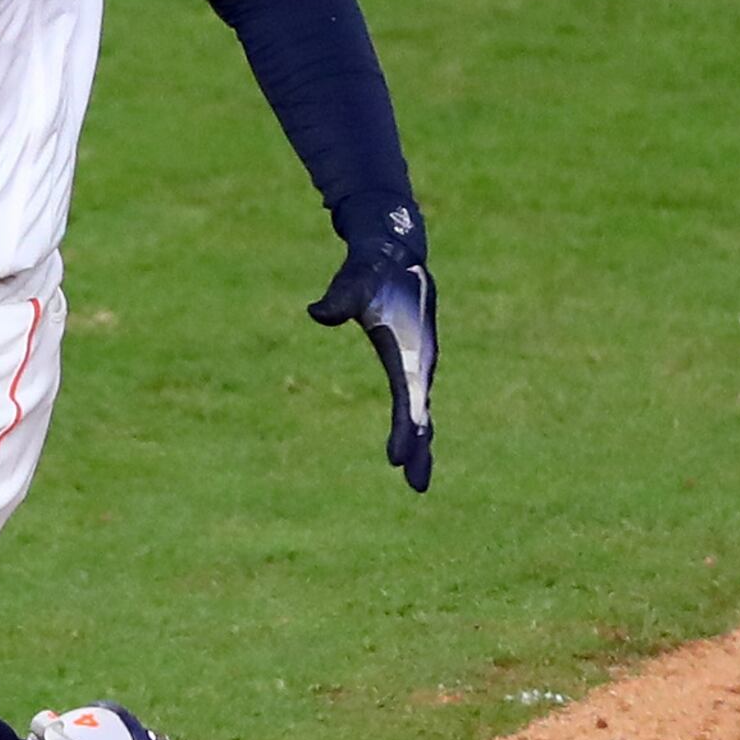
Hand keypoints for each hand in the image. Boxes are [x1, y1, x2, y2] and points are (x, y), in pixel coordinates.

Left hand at [308, 232, 435, 491]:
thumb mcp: (355, 281)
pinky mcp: (410, 362)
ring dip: (421, 444)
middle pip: (422, 412)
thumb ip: (341, 299)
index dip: (404, 428)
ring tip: (417, 481)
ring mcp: (416, 363)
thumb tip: (316, 313)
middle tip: (417, 485)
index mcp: (409, 349)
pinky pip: (414, 401)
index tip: (397, 458)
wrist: (394, 253)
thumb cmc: (371, 269)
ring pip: (422, 411)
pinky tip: (410, 447)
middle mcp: (418, 360)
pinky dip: (415, 426)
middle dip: (419, 447)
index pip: (408, 397)